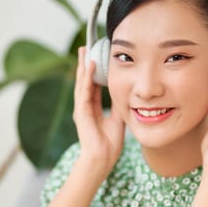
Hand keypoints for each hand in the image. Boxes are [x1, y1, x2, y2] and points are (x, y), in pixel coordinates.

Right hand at [73, 47, 124, 174]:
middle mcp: (84, 106)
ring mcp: (81, 108)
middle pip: (84, 80)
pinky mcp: (82, 112)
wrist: (102, 159)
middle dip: (85, 64)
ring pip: (82, 83)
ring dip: (83, 66)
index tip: (96, 57)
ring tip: (84, 51)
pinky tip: (89, 66)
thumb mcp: (118, 119)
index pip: (92, 85)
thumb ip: (118, 105)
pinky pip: (84, 91)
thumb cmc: (109, 144)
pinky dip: (87, 78)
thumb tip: (126, 93)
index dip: (94, 71)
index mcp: (92, 108)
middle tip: (86, 47)